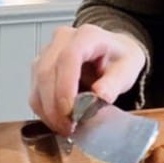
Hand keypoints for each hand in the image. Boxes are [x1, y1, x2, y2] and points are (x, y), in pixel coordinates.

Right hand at [29, 24, 147, 134]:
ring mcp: (48, 52)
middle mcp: (63, 39)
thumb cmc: (119, 58)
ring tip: (66, 127)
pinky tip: (59, 120)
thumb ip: (115, 82)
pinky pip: (35, 91)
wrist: (112, 53)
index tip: (70, 111)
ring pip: (37, 84)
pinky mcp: (40, 67)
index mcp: (88, 35)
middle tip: (69, 127)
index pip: (69, 57)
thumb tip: (100, 96)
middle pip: (47, 72)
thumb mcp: (128, 68)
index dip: (65, 86)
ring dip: (48, 111)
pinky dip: (44, 110)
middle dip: (55, 106)